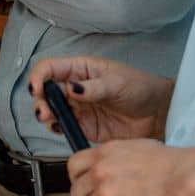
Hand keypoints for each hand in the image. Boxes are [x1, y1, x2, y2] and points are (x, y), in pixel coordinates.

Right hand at [29, 55, 173, 143]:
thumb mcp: (117, 83)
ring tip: (50, 119)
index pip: (51, 68)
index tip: (36, 88)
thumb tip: (70, 88)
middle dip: (40, 99)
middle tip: (44, 110)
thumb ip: (93, 88)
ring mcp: (79, 107)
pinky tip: (59, 127)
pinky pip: (64, 126)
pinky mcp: (84, 125)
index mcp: (81, 69)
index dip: (39, 76)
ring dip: (46, 114)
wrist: (158, 114)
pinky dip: (57, 127)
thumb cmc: (140, 88)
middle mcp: (75, 87)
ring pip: (52, 109)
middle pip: (47, 90)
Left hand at [68, 139, 194, 195]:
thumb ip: (112, 158)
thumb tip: (105, 167)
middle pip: (76, 194)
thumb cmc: (169, 164)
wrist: (183, 180)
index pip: (73, 167)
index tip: (88, 186)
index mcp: (102, 154)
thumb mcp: (134, 148)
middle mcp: (98, 174)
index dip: (79, 179)